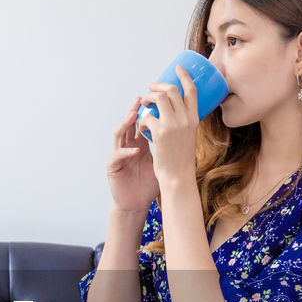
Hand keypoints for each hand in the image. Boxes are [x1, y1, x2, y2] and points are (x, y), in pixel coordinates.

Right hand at [106, 95, 159, 213]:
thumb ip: (169, 145)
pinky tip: (137, 150)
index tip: (158, 98)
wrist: (137, 203)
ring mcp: (118, 155)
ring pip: (119, 134)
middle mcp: (127, 145)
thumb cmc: (150, 184)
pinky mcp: (113, 166)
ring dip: (126, 123)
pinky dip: (127, 151)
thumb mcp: (162, 160)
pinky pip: (118, 155)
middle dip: (135, 109)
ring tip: (135, 117)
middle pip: (128, 122)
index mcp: (139, 142)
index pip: (142, 121)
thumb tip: (188, 130)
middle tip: (142, 98)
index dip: (148, 110)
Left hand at [137, 64, 198, 189]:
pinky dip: (142, 120)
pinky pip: (147, 116)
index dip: (184, 76)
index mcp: (194, 119)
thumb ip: (183, 122)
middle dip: (158, 86)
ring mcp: (173, 125)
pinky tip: (142, 128)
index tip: (178, 68)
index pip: (191, 91)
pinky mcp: (160, 132)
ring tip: (144, 104)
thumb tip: (171, 109)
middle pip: (172, 90)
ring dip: (148, 98)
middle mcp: (186, 119)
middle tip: (150, 88)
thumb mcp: (188, 136)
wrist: (178, 177)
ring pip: (159, 98)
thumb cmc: (180, 159)